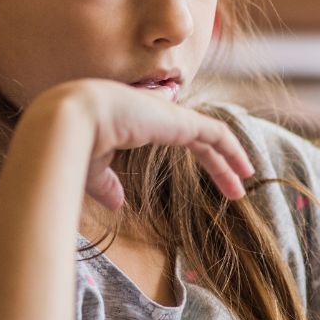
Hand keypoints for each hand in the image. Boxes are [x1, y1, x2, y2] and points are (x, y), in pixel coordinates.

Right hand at [29, 79, 254, 209]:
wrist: (73, 119)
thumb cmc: (75, 142)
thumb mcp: (93, 168)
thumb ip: (107, 184)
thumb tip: (118, 203)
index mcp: (137, 121)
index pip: (176, 135)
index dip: (193, 152)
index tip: (207, 169)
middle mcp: (158, 115)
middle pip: (199, 138)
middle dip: (218, 163)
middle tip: (233, 188)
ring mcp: (172, 117)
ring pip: (212, 138)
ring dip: (230, 160)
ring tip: (246, 180)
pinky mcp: (183, 122)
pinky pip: (218, 134)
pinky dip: (233, 150)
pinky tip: (245, 169)